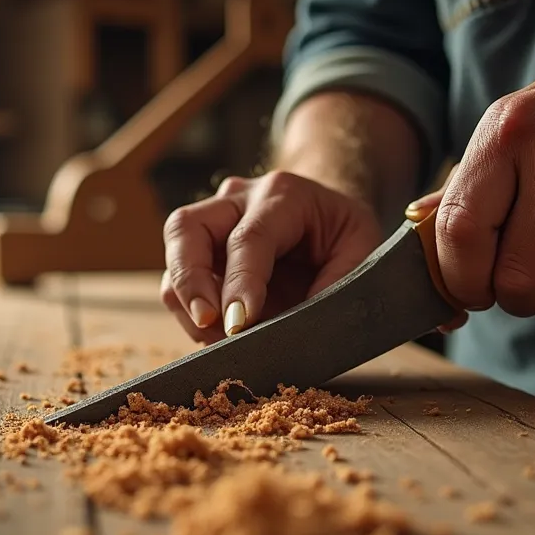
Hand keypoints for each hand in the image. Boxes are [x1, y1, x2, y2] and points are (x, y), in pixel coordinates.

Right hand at [160, 171, 381, 343]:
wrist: (325, 215)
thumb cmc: (343, 234)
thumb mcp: (360, 251)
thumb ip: (336, 284)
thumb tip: (301, 328)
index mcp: (283, 195)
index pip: (249, 238)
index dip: (241, 282)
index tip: (239, 324)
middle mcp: (237, 199)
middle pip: (187, 228)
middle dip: (190, 281)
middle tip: (208, 324)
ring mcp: (211, 220)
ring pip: (174, 253)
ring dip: (186, 303)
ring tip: (217, 340)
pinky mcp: (198, 250)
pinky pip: (176, 281)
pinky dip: (188, 312)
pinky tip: (215, 336)